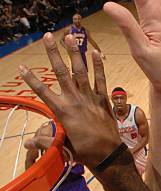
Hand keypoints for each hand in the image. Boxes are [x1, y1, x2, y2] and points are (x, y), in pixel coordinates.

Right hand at [19, 33, 121, 168]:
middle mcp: (75, 100)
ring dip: (74, 53)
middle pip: (62, 73)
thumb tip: (28, 143)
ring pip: (80, 71)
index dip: (31, 79)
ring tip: (69, 36)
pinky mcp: (103, 99)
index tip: (22, 66)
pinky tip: (95, 51)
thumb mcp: (62, 147)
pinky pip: (100, 79)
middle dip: (53, 54)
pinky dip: (98, 65)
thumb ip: (45, 142)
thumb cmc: (84, 152)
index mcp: (62, 111)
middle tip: (48, 37)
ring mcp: (90, 98)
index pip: (43, 91)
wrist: (108, 155)